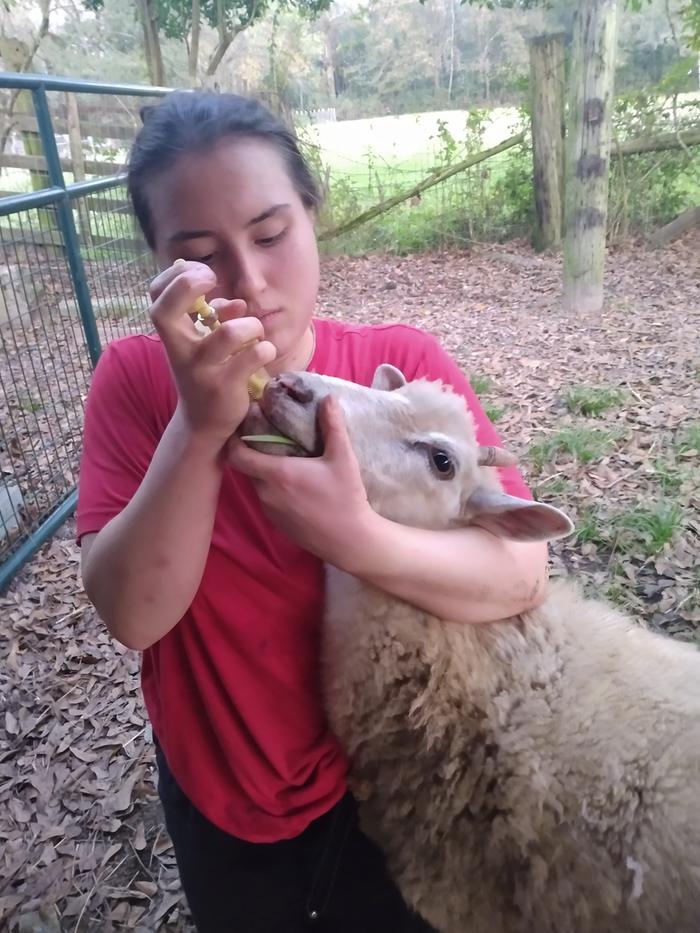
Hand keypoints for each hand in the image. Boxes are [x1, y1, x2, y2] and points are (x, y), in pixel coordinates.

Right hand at [148, 261, 276, 445]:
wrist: (204, 422)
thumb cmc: (205, 372)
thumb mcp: (202, 343)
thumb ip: (215, 318)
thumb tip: (236, 303)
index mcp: (172, 335)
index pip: (155, 294)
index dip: (175, 274)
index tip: (203, 273)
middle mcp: (179, 350)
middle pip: (165, 311)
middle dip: (189, 286)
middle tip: (214, 283)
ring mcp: (201, 370)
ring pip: (229, 333)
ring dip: (251, 325)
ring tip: (255, 332)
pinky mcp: (225, 387)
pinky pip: (253, 356)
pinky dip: (265, 349)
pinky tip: (264, 353)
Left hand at [228, 396, 378, 567]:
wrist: (350, 541)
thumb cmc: (345, 498)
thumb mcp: (343, 458)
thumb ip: (333, 426)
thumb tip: (328, 398)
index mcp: (277, 474)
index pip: (237, 455)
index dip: (235, 440)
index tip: (244, 426)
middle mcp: (266, 493)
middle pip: (247, 468)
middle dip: (253, 452)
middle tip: (268, 437)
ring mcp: (269, 511)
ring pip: (257, 484)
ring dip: (264, 471)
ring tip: (283, 458)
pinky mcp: (276, 524)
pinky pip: (266, 499)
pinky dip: (273, 488)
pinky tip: (293, 484)